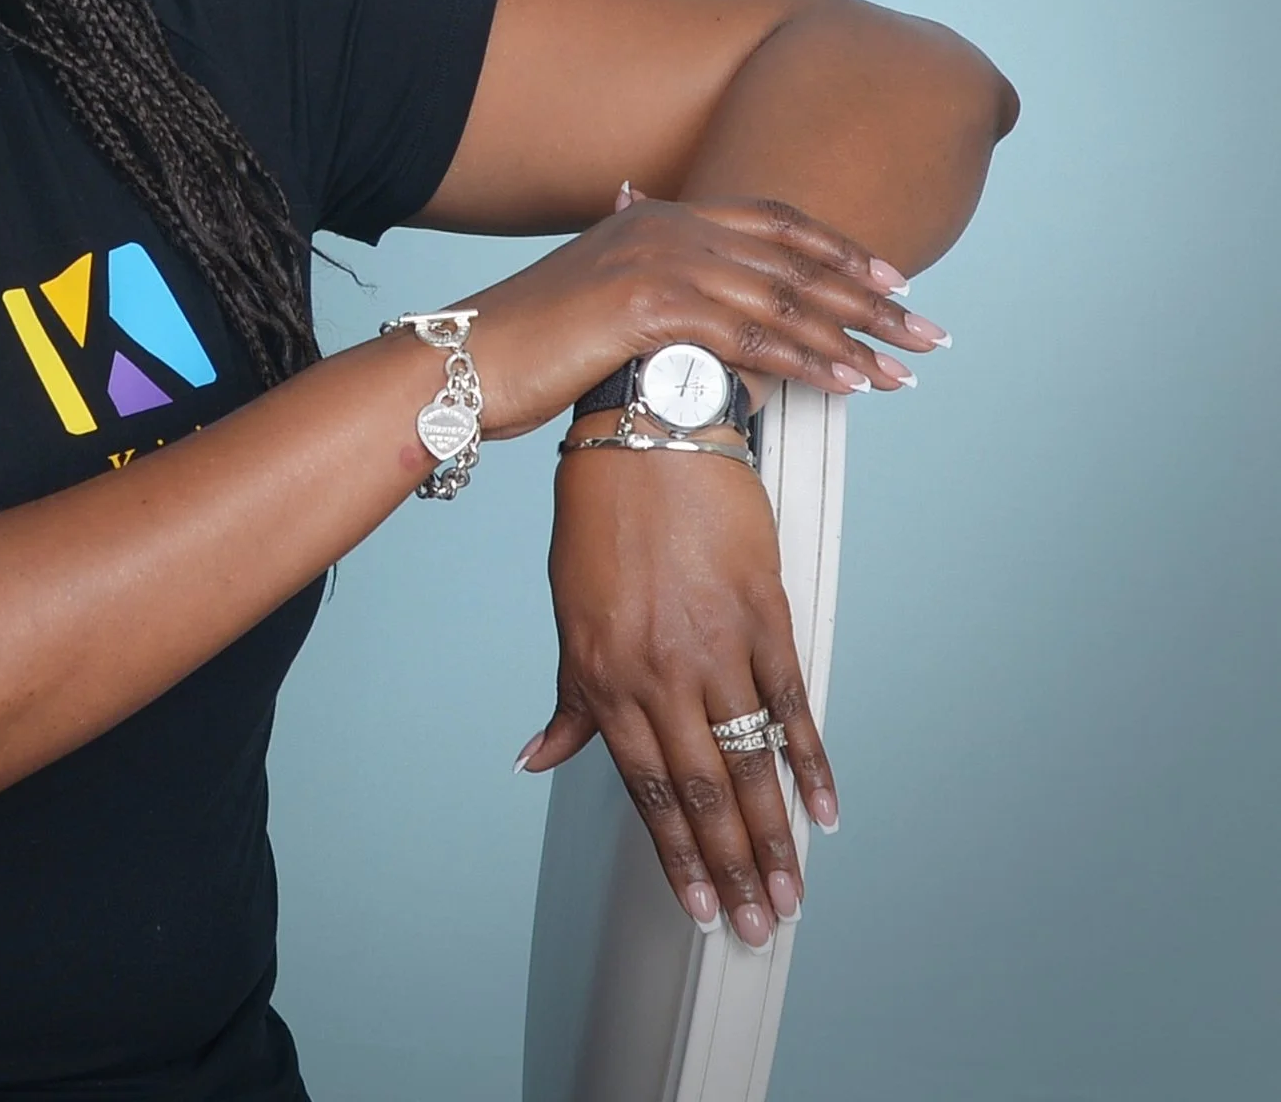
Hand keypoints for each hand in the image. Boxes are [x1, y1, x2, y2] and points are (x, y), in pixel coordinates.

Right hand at [460, 185, 945, 437]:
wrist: (465, 360)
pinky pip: (752, 336)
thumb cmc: (525, 343)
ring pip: (784, 299)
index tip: (893, 278)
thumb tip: (685, 306)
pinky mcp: (650, 306)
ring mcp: (658, 260)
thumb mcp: (595, 294)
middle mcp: (666, 224)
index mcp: (658, 214)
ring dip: (855, 337)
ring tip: (902, 369)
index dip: (840, 248)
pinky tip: (847, 384)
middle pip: (795, 258)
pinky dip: (809, 361)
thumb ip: (647, 281)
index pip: (774, 220)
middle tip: (926, 329)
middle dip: (871, 297)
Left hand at [519, 446, 833, 946]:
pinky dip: (812, 763)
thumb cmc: (602, 519)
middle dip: (730, 868)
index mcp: (604, 675)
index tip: (698, 907)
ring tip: (789, 894)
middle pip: (703, 791)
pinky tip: (826, 811)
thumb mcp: (570, 612)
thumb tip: (537, 760)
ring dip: (774, 838)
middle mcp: (658, 671)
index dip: (674, 853)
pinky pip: (792, 704)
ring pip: (749, 764)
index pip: (646, 786)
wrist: (652, 436)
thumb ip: (570, 697)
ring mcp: (716, 646)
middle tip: (756, 926)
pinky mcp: (765, 616)